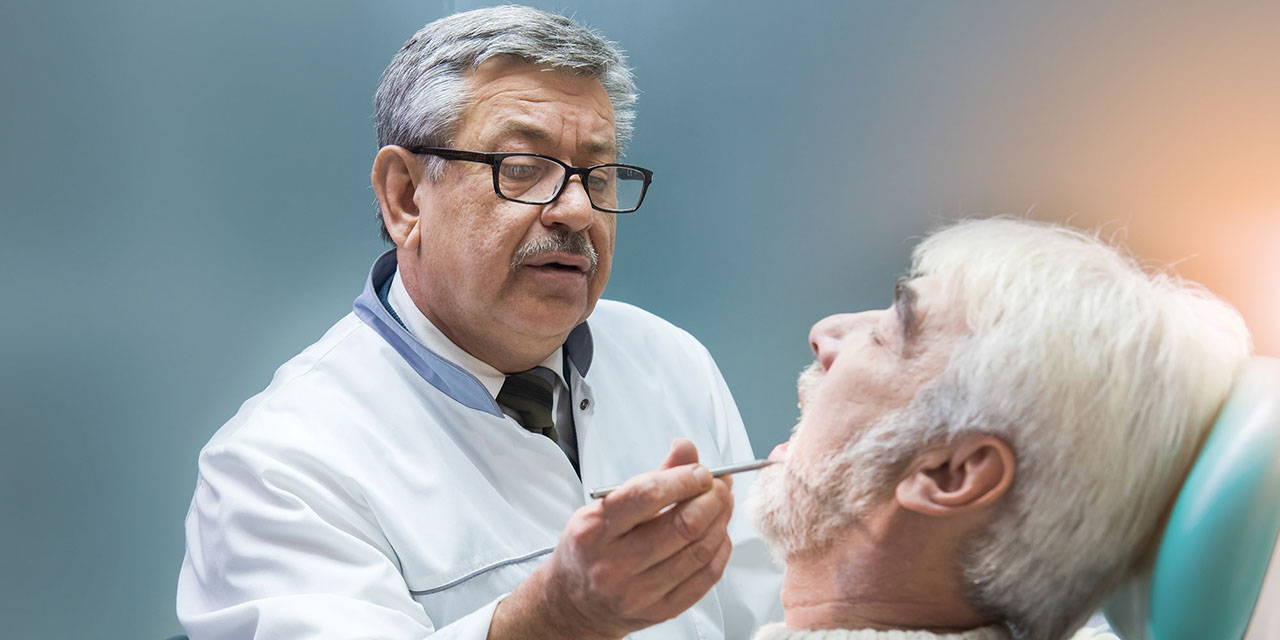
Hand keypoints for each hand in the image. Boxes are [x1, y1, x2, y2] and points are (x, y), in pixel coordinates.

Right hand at [488, 439, 734, 639]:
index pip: (647, 497)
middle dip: (711, 499)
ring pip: (699, 551)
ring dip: (721, 521)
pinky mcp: (660, 610)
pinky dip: (720, 550)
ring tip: (723, 504)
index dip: (683, 479)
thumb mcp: (603, 507)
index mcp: (595, 531)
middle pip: (682, 526)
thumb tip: (686, 450)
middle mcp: (615, 564)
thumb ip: (651, 478)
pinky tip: (719, 534)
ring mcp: (639, 592)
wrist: (575, 603)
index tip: (702, 471)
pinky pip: (705, 578)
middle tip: (720, 485)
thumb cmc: (589, 549)